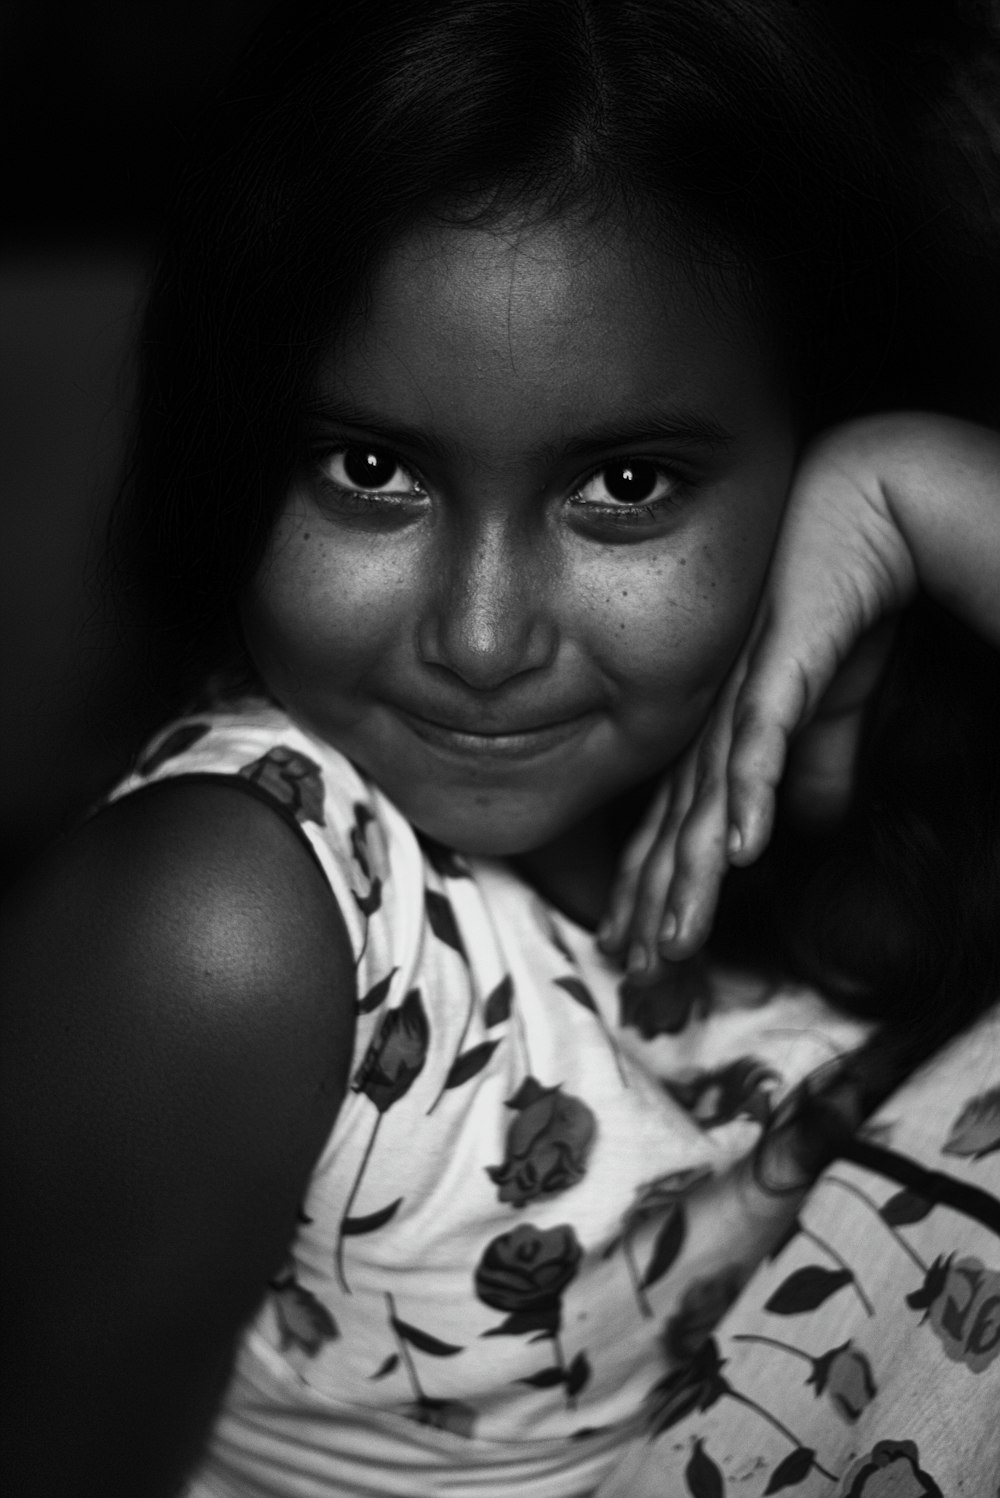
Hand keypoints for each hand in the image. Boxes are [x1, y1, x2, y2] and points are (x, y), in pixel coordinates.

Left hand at [599, 423, 919, 977]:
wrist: (855, 516)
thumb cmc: (834, 608)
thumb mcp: (824, 711)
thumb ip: (810, 767)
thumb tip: (807, 822)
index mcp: (716, 736)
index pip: (676, 830)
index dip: (655, 892)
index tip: (636, 951)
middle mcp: (712, 725)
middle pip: (676, 833)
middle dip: (654, 906)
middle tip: (634, 974)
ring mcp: (738, 701)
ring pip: (707, 806)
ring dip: (690, 878)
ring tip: (671, 943)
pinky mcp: (777, 671)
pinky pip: (760, 743)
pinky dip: (749, 797)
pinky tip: (739, 851)